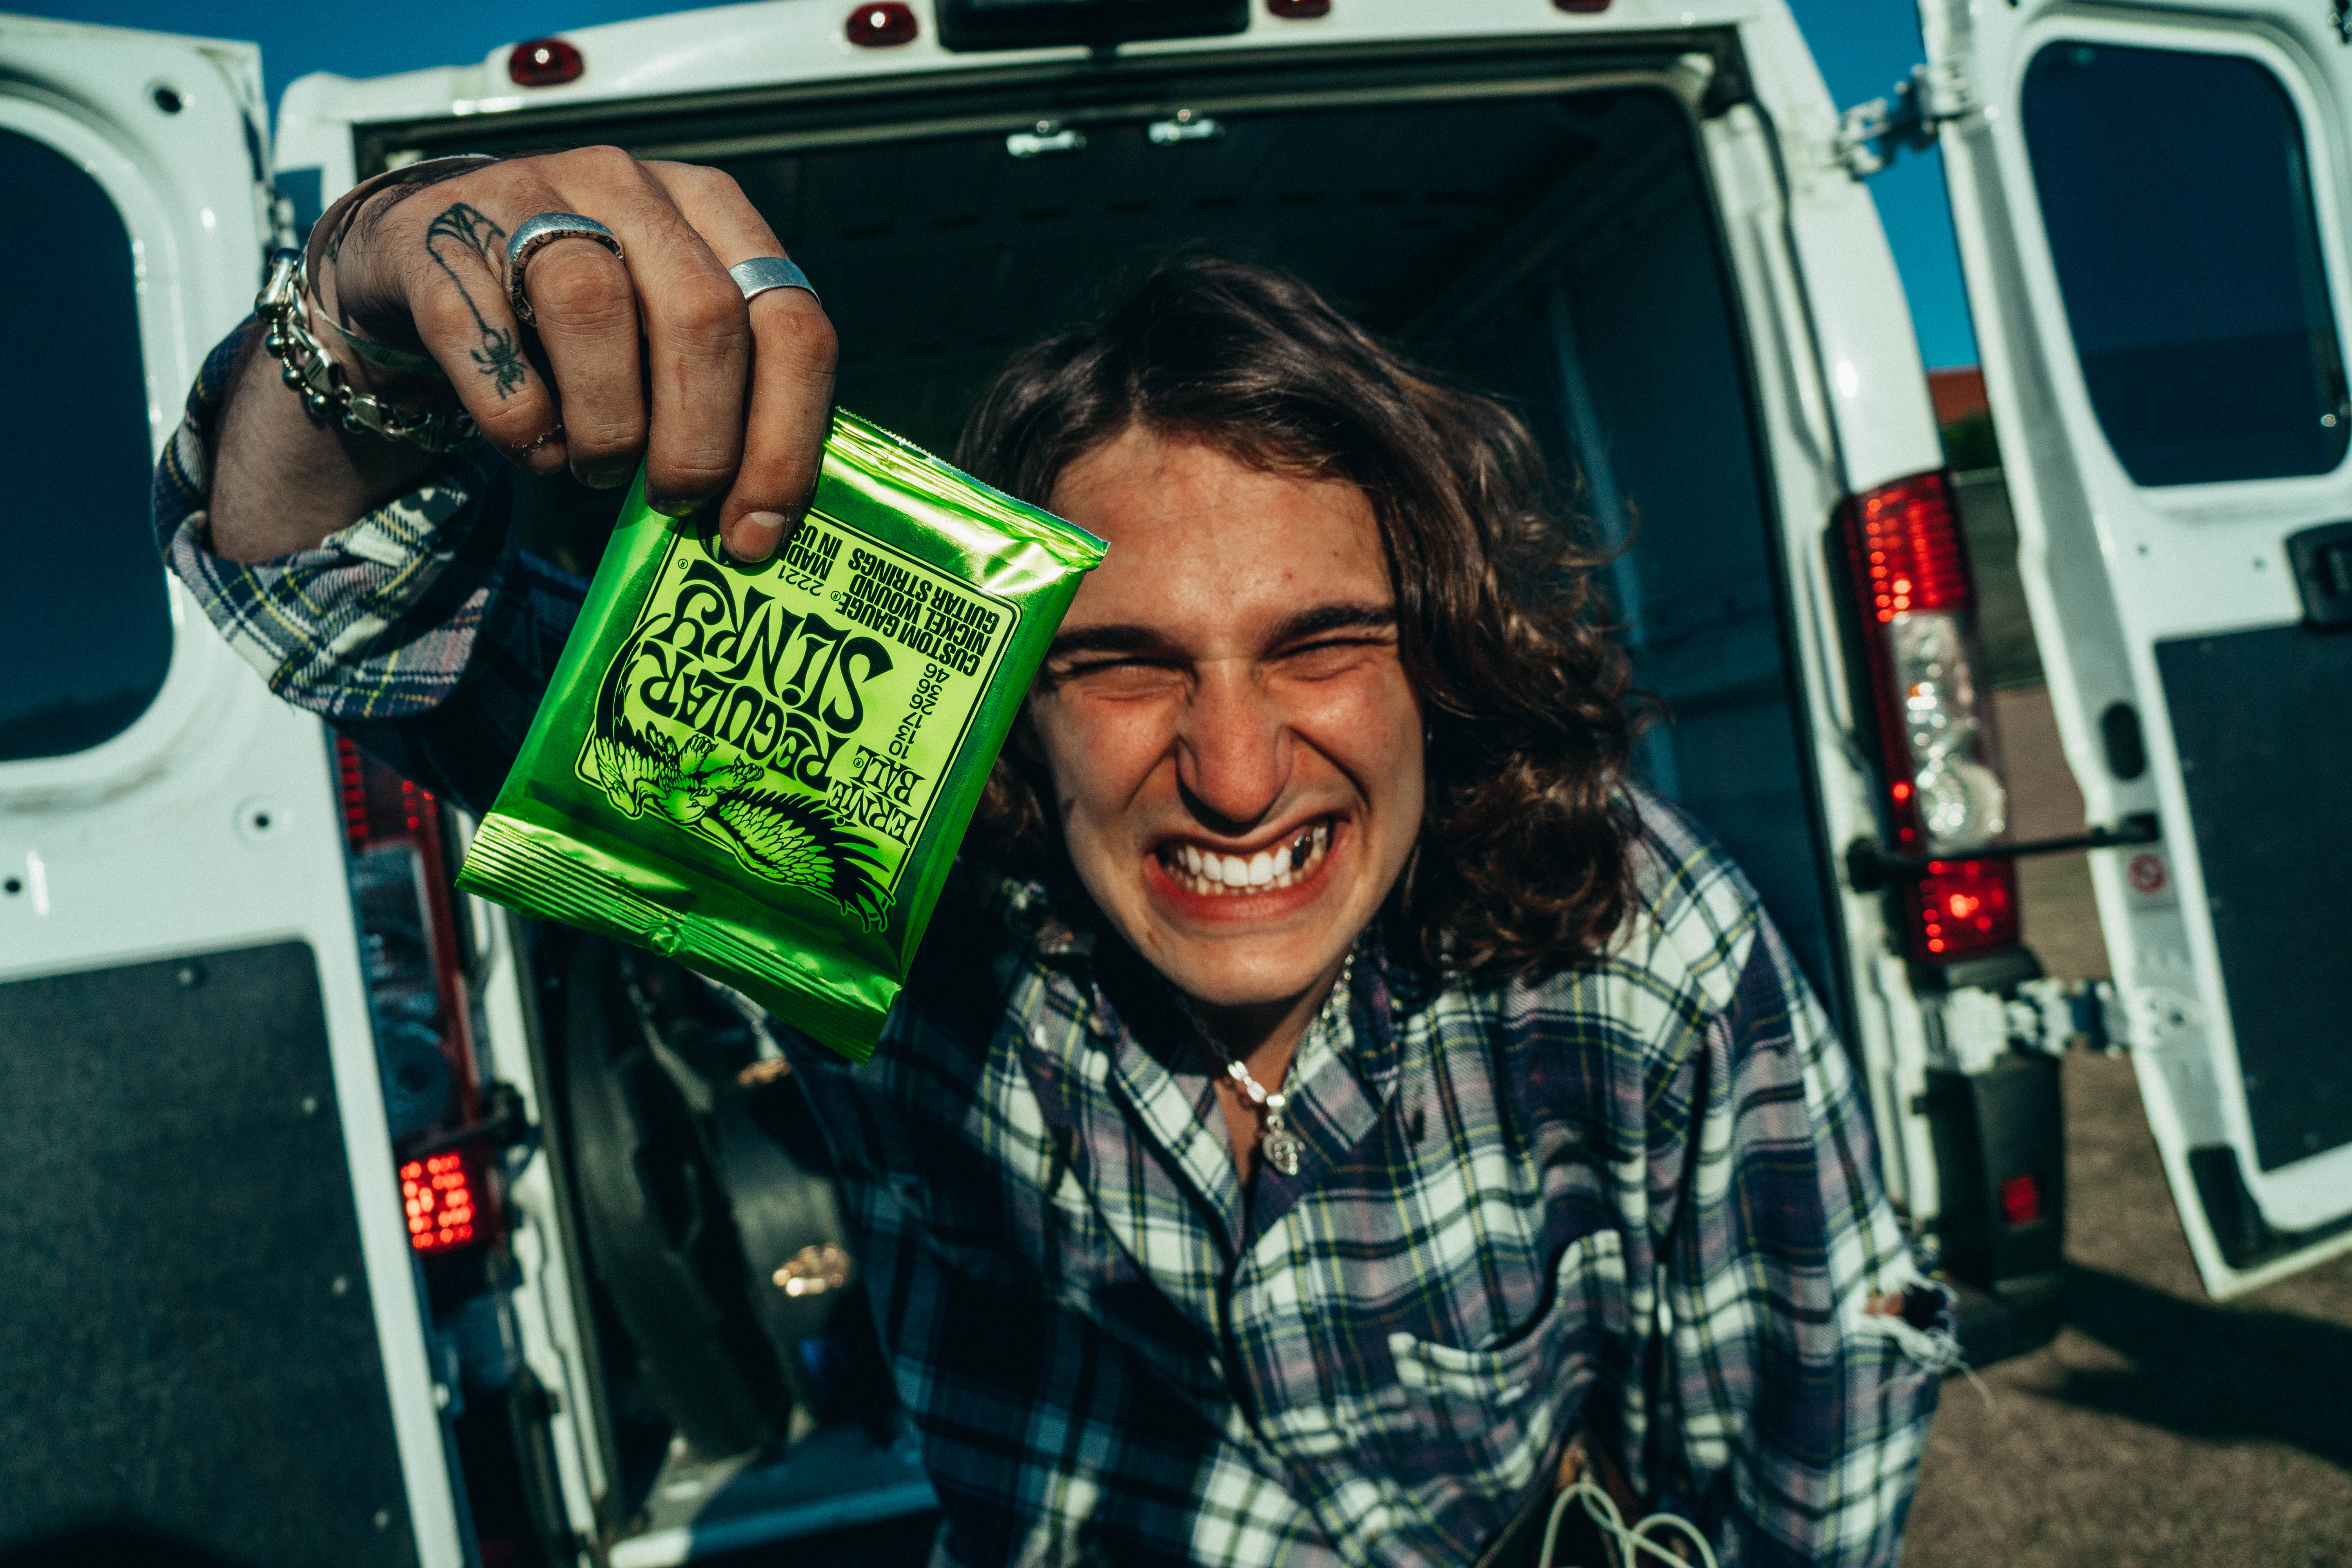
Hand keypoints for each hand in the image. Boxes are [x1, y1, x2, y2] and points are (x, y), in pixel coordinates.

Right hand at [216, 148, 834, 563]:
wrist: (421, 256)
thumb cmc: (571, 321)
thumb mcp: (659, 338)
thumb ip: (722, 398)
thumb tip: (759, 520)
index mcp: (713, 211)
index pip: (791, 324)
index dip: (785, 441)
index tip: (757, 531)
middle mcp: (631, 185)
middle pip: (703, 314)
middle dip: (699, 441)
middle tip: (675, 503)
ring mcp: (529, 191)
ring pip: (593, 304)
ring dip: (607, 423)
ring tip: (598, 468)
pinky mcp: (437, 231)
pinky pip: (483, 334)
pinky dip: (516, 417)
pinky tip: (530, 442)